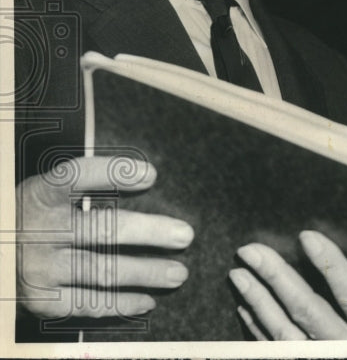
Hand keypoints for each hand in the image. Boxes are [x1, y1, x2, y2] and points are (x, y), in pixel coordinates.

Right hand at [15, 156, 194, 318]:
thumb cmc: (32, 219)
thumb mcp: (47, 195)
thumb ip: (84, 186)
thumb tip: (147, 177)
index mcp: (40, 195)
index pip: (75, 175)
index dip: (113, 173)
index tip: (151, 175)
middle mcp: (39, 230)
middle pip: (102, 229)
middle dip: (149, 232)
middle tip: (184, 235)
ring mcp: (38, 267)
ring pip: (101, 270)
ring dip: (145, 273)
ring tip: (178, 273)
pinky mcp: (40, 299)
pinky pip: (87, 303)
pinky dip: (120, 304)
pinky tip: (147, 300)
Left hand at [230, 230, 346, 339]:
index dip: (329, 265)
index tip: (307, 237)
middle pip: (307, 311)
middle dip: (276, 278)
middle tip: (252, 251)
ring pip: (284, 334)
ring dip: (258, 302)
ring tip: (239, 274)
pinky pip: (278, 352)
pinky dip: (259, 331)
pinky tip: (246, 309)